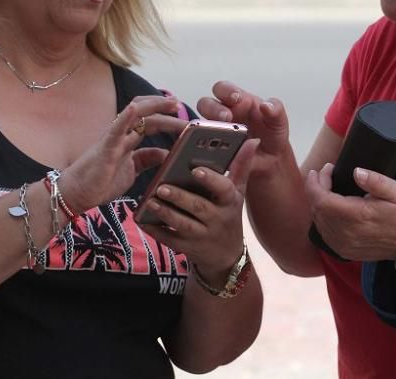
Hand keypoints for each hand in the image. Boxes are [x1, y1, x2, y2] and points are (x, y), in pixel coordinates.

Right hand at [61, 96, 187, 212]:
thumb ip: (147, 160)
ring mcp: (113, 139)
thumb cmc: (101, 182)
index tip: (182, 115)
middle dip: (164, 109)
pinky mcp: (105, 148)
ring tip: (171, 103)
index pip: (150, 121)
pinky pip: (115, 130)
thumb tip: (167, 153)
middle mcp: (121, 135)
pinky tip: (135, 108)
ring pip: (134, 115)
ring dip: (154, 107)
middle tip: (181, 106)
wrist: (77, 194)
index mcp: (127, 140)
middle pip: (146, 114)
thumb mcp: (132, 170)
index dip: (166, 116)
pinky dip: (125, 117)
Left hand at [139, 138, 258, 278]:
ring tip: (150, 201)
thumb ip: (241, 166)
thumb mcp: (237, 192)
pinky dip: (156, 231)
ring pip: (183, 225)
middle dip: (179, 197)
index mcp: (229, 201)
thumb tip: (253, 140)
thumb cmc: (229, 215)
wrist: (226, 257)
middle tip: (161, 186)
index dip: (211, 180)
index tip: (196, 170)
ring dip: (166, 213)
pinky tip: (143, 220)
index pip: (224, 189)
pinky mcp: (187, 248)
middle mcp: (218, 219)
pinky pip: (169, 239)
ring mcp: (202, 236)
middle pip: (198, 207)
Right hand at [196, 81, 291, 176]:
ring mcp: (214, 131)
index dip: (226, 91)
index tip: (235, 98)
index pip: (223, 89)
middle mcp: (222, 113)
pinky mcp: (210, 148)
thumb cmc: (271, 132)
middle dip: (214, 110)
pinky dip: (201, 147)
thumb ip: (275, 110)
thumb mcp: (278, 120)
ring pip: (199, 124)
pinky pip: (199, 146)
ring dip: (204, 128)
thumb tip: (266, 106)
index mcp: (236, 101)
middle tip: (226, 118)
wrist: (271, 157)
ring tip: (215, 136)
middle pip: (206, 104)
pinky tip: (211, 153)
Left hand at [305, 163, 395, 261]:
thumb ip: (375, 180)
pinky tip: (327, 208)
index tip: (320, 170)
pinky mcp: (345, 251)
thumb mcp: (394, 191)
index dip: (316, 183)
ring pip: (318, 223)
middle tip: (323, 176)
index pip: (322, 200)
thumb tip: (356, 172)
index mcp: (358, 216)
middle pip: (317, 210)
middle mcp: (347, 233)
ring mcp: (345, 245)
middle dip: (315, 190)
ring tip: (324, 188)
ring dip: (317, 204)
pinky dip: (322, 219)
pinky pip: (325, 234)